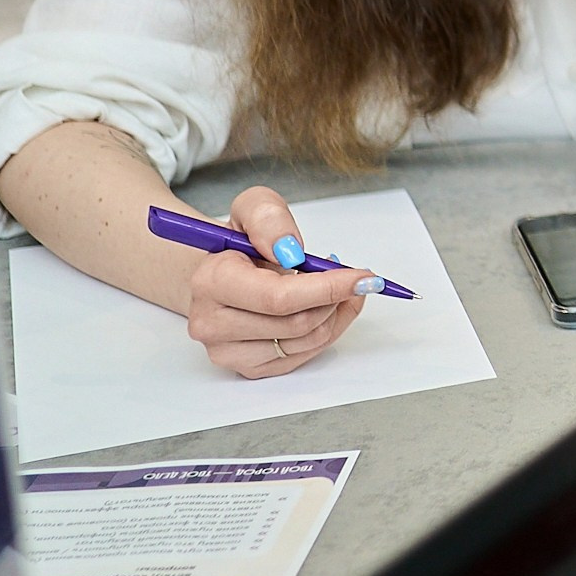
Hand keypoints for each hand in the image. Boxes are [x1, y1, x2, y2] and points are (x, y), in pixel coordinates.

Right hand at [183, 187, 380, 377]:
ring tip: (336, 288)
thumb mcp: (253, 208)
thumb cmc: (241, 242)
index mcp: (212, 282)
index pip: (279, 298)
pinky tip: (325, 307)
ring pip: (306, 342)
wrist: (220, 274)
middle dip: (336, 299)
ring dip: (335, 313)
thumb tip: (290, 249)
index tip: (363, 277)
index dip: (328, 288)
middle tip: (353, 278)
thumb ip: (269, 218)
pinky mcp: (247, 368)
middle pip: (298, 324)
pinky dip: (326, 330)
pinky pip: (303, 356)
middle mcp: (212, 324)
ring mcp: (227, 351)